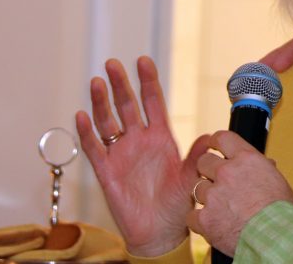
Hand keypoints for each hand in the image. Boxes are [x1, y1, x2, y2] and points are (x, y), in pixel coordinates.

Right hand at [75, 56, 208, 256]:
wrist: (160, 232)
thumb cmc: (177, 203)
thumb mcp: (191, 176)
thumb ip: (197, 156)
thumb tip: (209, 136)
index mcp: (161, 137)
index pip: (153, 101)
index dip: (148, 81)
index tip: (143, 60)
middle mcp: (140, 140)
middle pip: (127, 105)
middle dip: (120, 84)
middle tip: (112, 63)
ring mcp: (122, 153)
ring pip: (108, 121)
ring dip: (101, 102)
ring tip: (97, 81)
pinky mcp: (107, 171)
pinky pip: (94, 148)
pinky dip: (87, 132)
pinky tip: (82, 115)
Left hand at [186, 131, 292, 255]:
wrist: (277, 238)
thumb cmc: (282, 212)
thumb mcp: (276, 179)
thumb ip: (262, 169)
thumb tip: (265, 165)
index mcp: (246, 159)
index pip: (223, 138)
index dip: (215, 141)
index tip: (212, 144)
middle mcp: (227, 172)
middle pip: (204, 161)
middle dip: (207, 170)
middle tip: (215, 180)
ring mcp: (214, 195)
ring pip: (197, 188)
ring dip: (206, 197)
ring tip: (220, 207)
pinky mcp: (206, 218)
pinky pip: (192, 215)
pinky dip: (200, 221)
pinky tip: (212, 223)